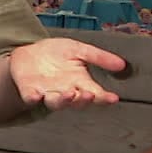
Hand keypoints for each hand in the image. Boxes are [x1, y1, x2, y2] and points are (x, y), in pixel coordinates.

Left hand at [7, 38, 126, 109]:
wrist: (30, 52)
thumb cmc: (57, 54)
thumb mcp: (79, 50)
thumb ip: (99, 57)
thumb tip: (122, 64)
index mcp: (80, 82)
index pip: (96, 94)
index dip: (104, 98)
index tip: (113, 98)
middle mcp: (65, 91)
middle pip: (77, 101)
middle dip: (83, 100)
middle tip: (90, 95)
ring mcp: (47, 92)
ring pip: (56, 103)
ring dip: (63, 100)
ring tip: (70, 94)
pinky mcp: (30, 90)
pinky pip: (31, 97)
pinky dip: (33, 98)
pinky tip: (36, 96)